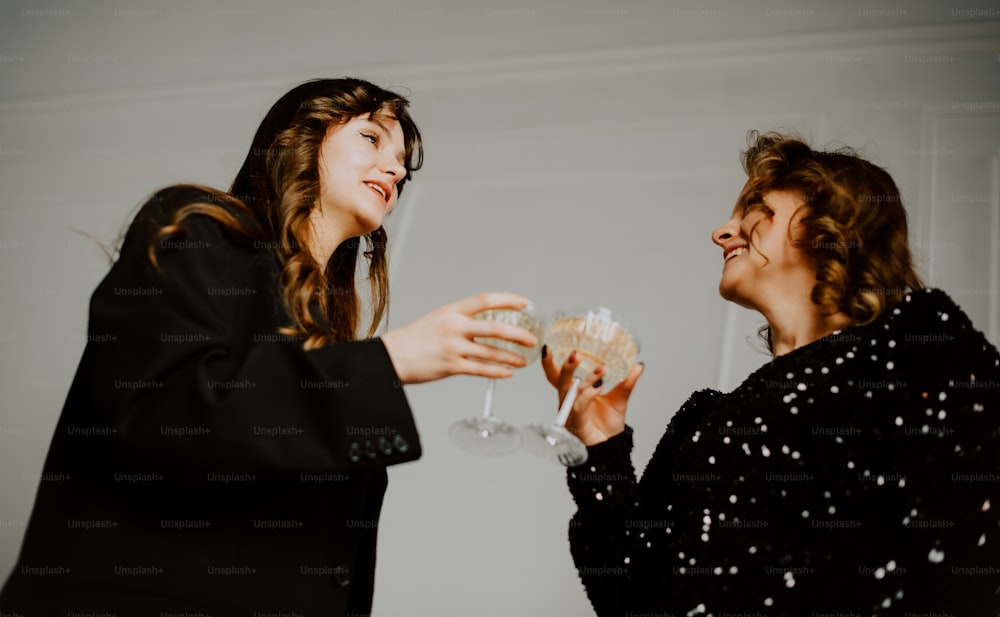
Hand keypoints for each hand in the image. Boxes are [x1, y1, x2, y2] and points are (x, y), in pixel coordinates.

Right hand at [381, 292, 538, 384]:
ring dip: (512, 357)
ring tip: (524, 361)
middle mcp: (454, 327)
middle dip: (518, 334)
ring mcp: (453, 347)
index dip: (508, 300)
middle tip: (532, 339)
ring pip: (492, 352)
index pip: (485, 300)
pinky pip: (481, 370)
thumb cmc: (414, 340)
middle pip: (495, 328)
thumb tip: (484, 325)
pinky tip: (508, 373)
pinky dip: (498, 371)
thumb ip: (459, 321)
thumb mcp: (437, 320)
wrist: (391, 357)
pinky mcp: (451, 367)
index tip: (524, 303)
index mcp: (451, 311)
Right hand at [541, 348, 643, 446]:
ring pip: (572, 391)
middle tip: (576, 354)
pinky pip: (579, 406)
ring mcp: (571, 411)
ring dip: (586, 379)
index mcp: (574, 391)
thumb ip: (626, 382)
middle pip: (560, 380)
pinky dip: (588, 395)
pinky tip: (598, 389)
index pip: (558, 374)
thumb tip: (638, 365)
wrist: (610, 446)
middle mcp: (569, 400)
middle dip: (567, 366)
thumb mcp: (619, 398)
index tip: (549, 346)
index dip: (550, 362)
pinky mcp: (576, 422)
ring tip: (601, 370)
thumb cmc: (607, 424)